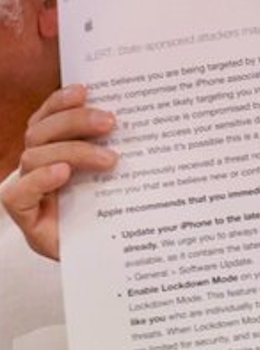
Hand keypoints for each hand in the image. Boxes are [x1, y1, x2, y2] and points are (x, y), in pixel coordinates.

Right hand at [0, 85, 117, 260]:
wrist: (116, 260)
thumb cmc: (122, 214)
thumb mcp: (127, 175)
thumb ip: (126, 148)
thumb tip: (152, 115)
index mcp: (60, 151)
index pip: (49, 118)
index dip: (61, 101)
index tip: (86, 89)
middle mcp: (41, 168)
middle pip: (41, 132)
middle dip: (74, 121)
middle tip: (110, 122)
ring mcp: (32, 192)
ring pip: (33, 155)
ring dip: (72, 151)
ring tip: (109, 160)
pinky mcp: (27, 219)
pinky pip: (16, 193)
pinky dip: (39, 179)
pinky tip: (63, 174)